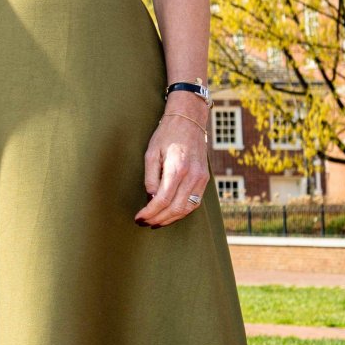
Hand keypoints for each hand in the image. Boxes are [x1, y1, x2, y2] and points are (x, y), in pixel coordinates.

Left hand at [136, 111, 208, 226]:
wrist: (189, 121)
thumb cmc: (167, 135)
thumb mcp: (151, 153)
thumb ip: (150, 178)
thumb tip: (151, 198)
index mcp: (177, 168)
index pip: (163, 200)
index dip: (150, 212)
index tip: (139, 217)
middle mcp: (193, 176)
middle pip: (176, 208)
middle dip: (158, 219)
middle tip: (145, 223)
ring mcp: (201, 178)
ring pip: (187, 208)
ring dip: (171, 219)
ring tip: (156, 222)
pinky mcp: (205, 179)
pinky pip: (195, 202)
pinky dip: (182, 211)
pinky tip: (170, 214)